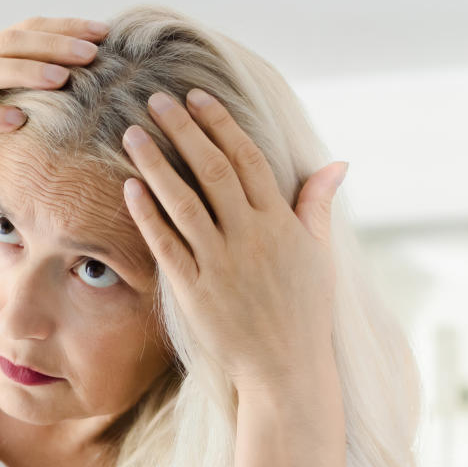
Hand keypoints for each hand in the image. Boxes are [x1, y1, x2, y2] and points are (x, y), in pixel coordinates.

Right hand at [0, 16, 109, 180]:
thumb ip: (9, 84)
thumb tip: (61, 82)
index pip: (25, 30)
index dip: (64, 29)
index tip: (102, 33)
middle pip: (12, 42)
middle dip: (55, 44)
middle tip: (94, 52)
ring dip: (28, 71)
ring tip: (62, 78)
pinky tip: (17, 120)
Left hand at [120, 88, 347, 395]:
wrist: (286, 369)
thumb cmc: (304, 311)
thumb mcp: (318, 255)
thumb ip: (318, 206)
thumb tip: (337, 164)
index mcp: (280, 222)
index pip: (247, 158)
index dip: (220, 123)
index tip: (197, 96)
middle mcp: (250, 237)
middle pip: (212, 170)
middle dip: (183, 131)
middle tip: (156, 100)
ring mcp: (220, 263)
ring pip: (183, 202)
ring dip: (155, 165)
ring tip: (133, 134)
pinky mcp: (195, 291)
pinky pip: (167, 245)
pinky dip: (148, 215)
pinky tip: (130, 188)